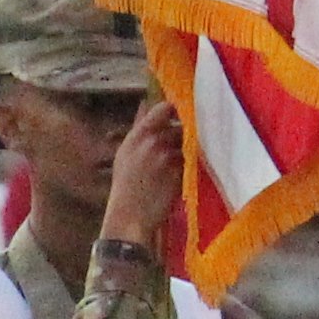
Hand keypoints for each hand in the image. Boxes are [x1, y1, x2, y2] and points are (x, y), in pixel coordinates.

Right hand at [100, 93, 186, 259]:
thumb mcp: (125, 152)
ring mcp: (167, 157)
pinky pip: (193, 161)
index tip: (180, 117)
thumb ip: (138, 126)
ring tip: (182, 161)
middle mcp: (153, 142)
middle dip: (186, 133)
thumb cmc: (126, 184)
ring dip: (190, 150)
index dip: (176, 111)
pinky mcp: (179, 173)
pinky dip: (192, 165)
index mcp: (138, 135)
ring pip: (189, 144)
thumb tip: (145, 103)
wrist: (129, 215)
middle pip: (181, 126)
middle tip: (184, 143)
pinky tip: (186, 173)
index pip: (163, 109)